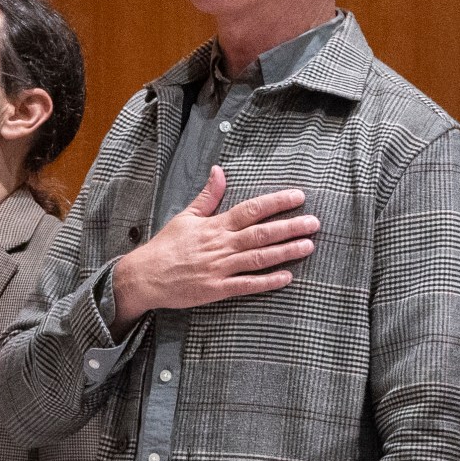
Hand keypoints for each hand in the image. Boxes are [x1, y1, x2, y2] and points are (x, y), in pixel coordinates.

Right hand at [112, 169, 316, 321]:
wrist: (145, 276)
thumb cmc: (167, 246)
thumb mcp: (186, 216)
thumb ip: (209, 196)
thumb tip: (219, 171)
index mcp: (215, 226)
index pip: (251, 209)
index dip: (276, 203)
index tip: (298, 196)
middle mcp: (221, 245)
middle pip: (261, 233)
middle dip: (289, 227)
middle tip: (314, 222)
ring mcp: (219, 268)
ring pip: (258, 258)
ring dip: (285, 252)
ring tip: (308, 246)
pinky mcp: (216, 289)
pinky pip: (246, 285)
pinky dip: (267, 282)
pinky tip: (287, 277)